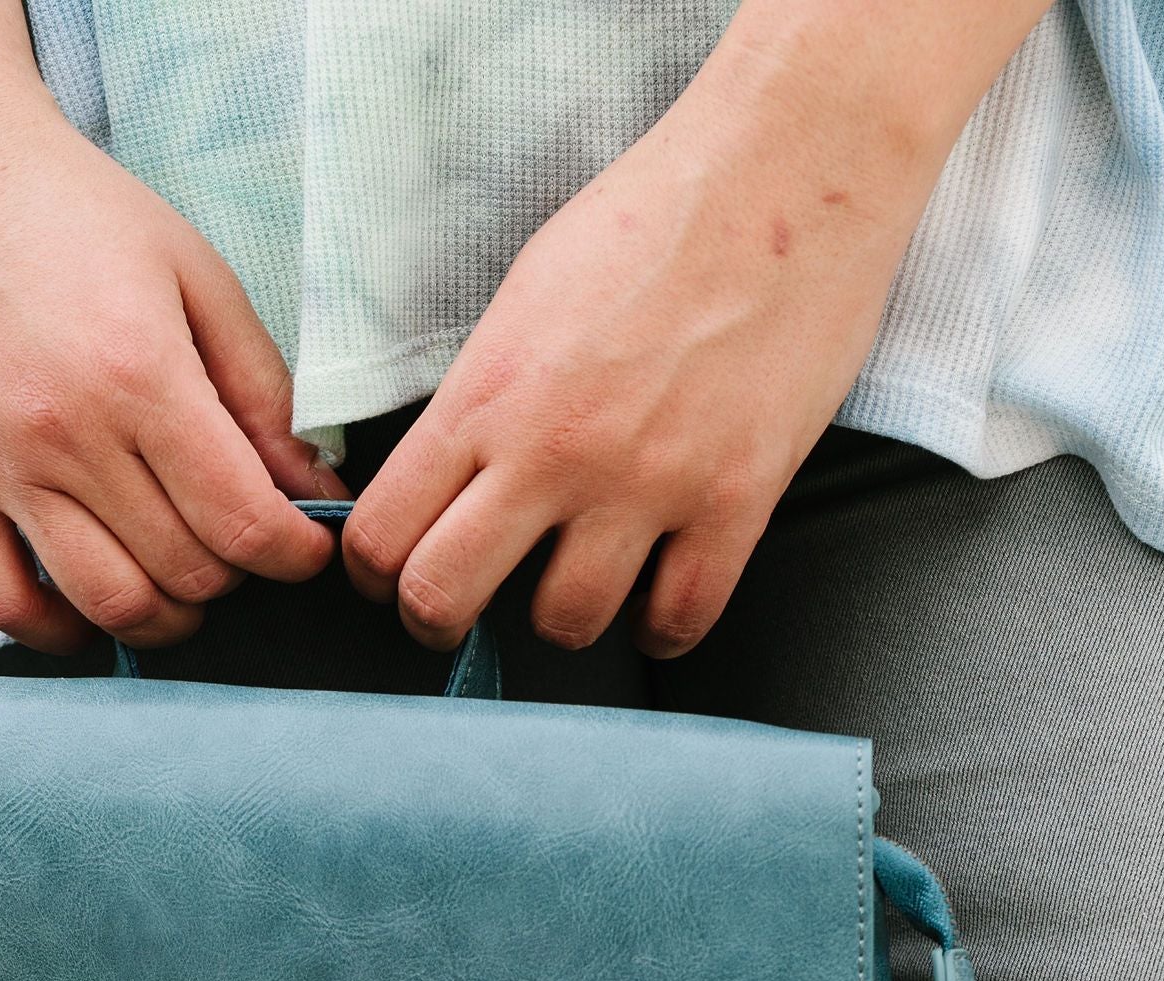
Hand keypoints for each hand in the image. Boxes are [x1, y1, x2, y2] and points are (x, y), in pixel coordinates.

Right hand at [0, 0, 342, 652]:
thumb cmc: (72, 211)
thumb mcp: (194, 273)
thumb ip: (260, 391)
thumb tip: (313, 489)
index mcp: (139, 374)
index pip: (243, 524)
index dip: (294, 555)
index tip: (306, 547)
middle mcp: (66, 436)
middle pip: (184, 573)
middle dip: (235, 574)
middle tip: (238, 539)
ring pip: (108, 605)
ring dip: (165, 616)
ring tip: (181, 578)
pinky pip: (4, 604)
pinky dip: (60, 631)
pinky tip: (93, 609)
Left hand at [342, 0, 1050, 657]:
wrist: (789, 170)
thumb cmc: (660, 215)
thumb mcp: (527, 295)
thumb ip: (483, 395)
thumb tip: (448, 475)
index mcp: (490, 392)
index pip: (382, 533)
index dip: (375, 573)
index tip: (393, 574)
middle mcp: (555, 450)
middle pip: (441, 599)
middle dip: (437, 620)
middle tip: (462, 611)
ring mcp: (646, 485)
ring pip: (564, 626)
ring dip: (563, 616)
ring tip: (581, 581)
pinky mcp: (733, 503)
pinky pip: (679, 621)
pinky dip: (662, 624)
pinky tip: (658, 593)